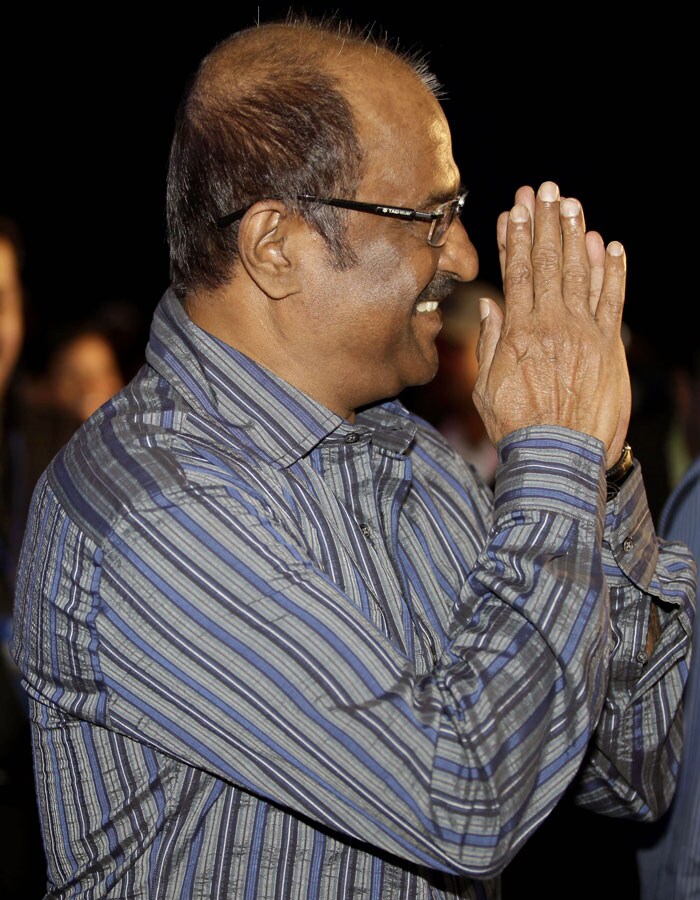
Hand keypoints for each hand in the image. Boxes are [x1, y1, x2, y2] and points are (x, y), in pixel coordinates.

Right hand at [473, 181, 629, 465]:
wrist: (558, 455)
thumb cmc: (516, 425)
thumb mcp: (486, 387)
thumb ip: (490, 343)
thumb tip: (489, 306)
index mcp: (518, 332)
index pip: (516, 273)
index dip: (515, 237)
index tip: (514, 209)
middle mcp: (552, 324)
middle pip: (546, 262)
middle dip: (544, 222)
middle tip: (544, 189)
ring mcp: (583, 332)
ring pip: (579, 273)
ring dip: (575, 235)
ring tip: (571, 204)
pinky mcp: (608, 346)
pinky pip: (612, 300)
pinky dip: (612, 271)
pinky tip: (609, 245)